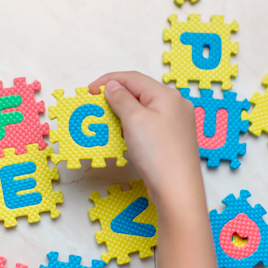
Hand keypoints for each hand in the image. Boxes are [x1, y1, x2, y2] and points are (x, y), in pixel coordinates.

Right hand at [89, 71, 201, 207]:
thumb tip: (112, 86)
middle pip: (140, 92)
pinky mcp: (174, 139)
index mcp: (167, 95)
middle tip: (96, 106)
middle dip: (116, 96)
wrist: (177, 190)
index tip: (89, 91)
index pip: (133, 78)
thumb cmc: (157, 153)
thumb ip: (121, 99)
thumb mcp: (134, 120)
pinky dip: (134, 125)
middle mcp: (175, 105)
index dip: (108, 81)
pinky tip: (124, 135)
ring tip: (108, 122)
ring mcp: (177, 123)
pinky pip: (149, 124)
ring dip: (124, 112)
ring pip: (144, 109)